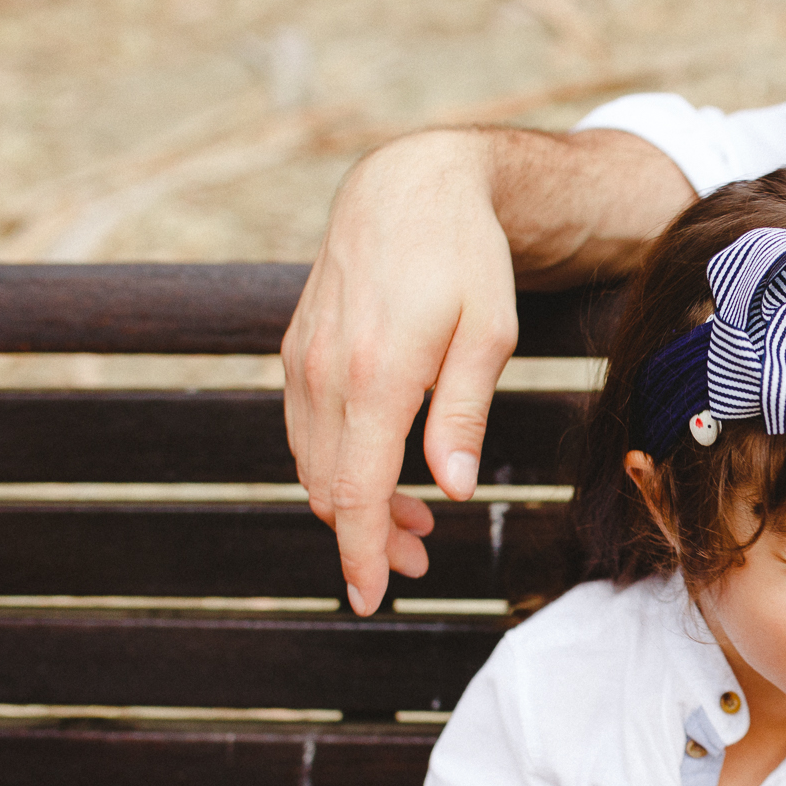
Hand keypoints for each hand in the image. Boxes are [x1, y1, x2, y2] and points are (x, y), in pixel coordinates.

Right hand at [283, 129, 518, 613]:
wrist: (407, 186)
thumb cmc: (464, 259)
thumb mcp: (489, 334)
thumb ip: (463, 414)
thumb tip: (451, 488)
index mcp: (375, 376)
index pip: (357, 492)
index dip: (363, 554)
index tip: (371, 599)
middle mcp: (325, 373)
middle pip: (330, 489)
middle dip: (368, 540)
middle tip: (419, 563)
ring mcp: (302, 361)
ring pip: (313, 464)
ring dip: (355, 505)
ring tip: (415, 523)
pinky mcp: (296, 350)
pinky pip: (306, 430)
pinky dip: (337, 465)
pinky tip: (381, 469)